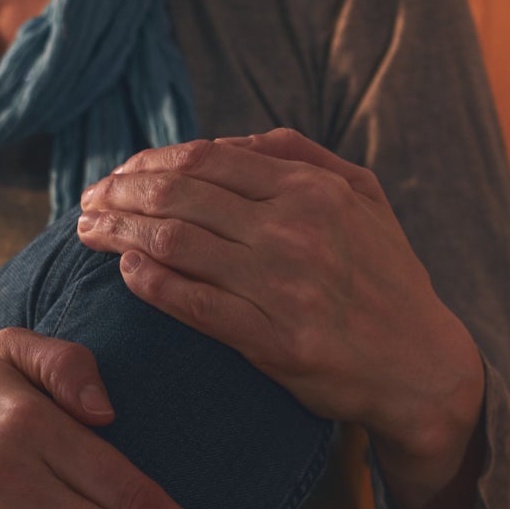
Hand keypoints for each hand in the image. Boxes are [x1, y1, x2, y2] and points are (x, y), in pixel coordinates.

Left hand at [76, 128, 483, 464]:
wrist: (422, 366)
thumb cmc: (386, 278)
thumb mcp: (363, 196)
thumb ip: (300, 157)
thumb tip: (230, 142)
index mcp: (312, 189)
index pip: (206, 159)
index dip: (147, 163)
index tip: (116, 176)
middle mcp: (296, 229)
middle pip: (179, 195)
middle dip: (119, 194)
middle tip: (87, 204)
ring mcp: (284, 285)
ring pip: (176, 244)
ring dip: (120, 234)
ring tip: (89, 234)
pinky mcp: (274, 341)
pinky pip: (194, 303)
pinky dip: (151, 283)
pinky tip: (126, 273)